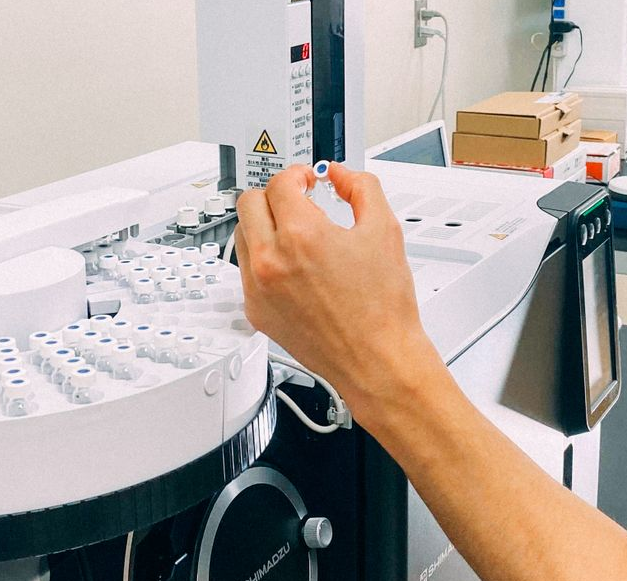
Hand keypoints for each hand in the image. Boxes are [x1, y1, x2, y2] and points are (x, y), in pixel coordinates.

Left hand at [235, 163, 444, 426]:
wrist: (375, 359)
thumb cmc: (381, 308)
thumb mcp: (384, 230)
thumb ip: (361, 188)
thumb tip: (340, 175)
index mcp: (301, 236)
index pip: (279, 184)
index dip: (297, 175)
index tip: (307, 181)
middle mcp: (271, 260)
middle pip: (249, 203)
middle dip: (274, 195)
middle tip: (296, 201)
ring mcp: (257, 288)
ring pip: (242, 235)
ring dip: (263, 225)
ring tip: (295, 233)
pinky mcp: (255, 310)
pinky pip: (245, 270)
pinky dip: (263, 258)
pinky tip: (291, 265)